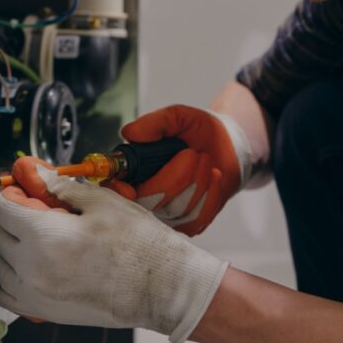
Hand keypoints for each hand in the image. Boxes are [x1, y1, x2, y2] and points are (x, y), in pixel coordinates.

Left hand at [0, 173, 228, 342]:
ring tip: (33, 237)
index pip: (4, 209)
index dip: (14, 194)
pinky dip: (9, 277)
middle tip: (32, 209)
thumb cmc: (141, 249)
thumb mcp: (104, 203)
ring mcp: (35, 294)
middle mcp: (32, 269)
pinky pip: (6, 294)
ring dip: (7, 246)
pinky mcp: (44, 312)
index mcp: (45, 238)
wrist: (162, 288)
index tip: (25, 191)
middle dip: (9, 217)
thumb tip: (43, 179)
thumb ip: (64, 189)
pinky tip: (29, 265)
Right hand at [114, 105, 252, 235]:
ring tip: (204, 161)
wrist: (229, 145)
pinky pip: (198, 217)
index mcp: (133, 172)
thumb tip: (130, 133)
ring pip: (177, 209)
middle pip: (150, 203)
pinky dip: (211, 192)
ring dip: (198, 180)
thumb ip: (154, 123)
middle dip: (176, 178)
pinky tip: (213, 177)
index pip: (113, 192)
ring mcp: (168, 216)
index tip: (129, 189)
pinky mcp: (191, 225)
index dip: (117, 195)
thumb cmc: (197, 131)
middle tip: (192, 154)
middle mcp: (146, 198)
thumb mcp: (177, 117)